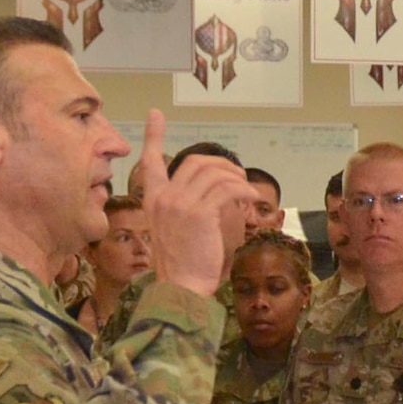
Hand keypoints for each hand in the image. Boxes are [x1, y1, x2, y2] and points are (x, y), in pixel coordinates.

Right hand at [139, 109, 255, 296]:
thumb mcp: (174, 232)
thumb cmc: (182, 267)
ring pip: (214, 172)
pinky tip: (252, 200)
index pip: (149, 162)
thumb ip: (184, 209)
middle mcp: (163, 198)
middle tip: (239, 176)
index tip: (155, 114)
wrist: (180, 289)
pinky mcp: (199, 213)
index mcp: (153, 201)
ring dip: (237, 179)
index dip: (153, 136)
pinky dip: (243, 191)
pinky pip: (226, 189)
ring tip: (248, 192)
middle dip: (222, 164)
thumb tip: (214, 196)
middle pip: (195, 162)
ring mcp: (179, 203)